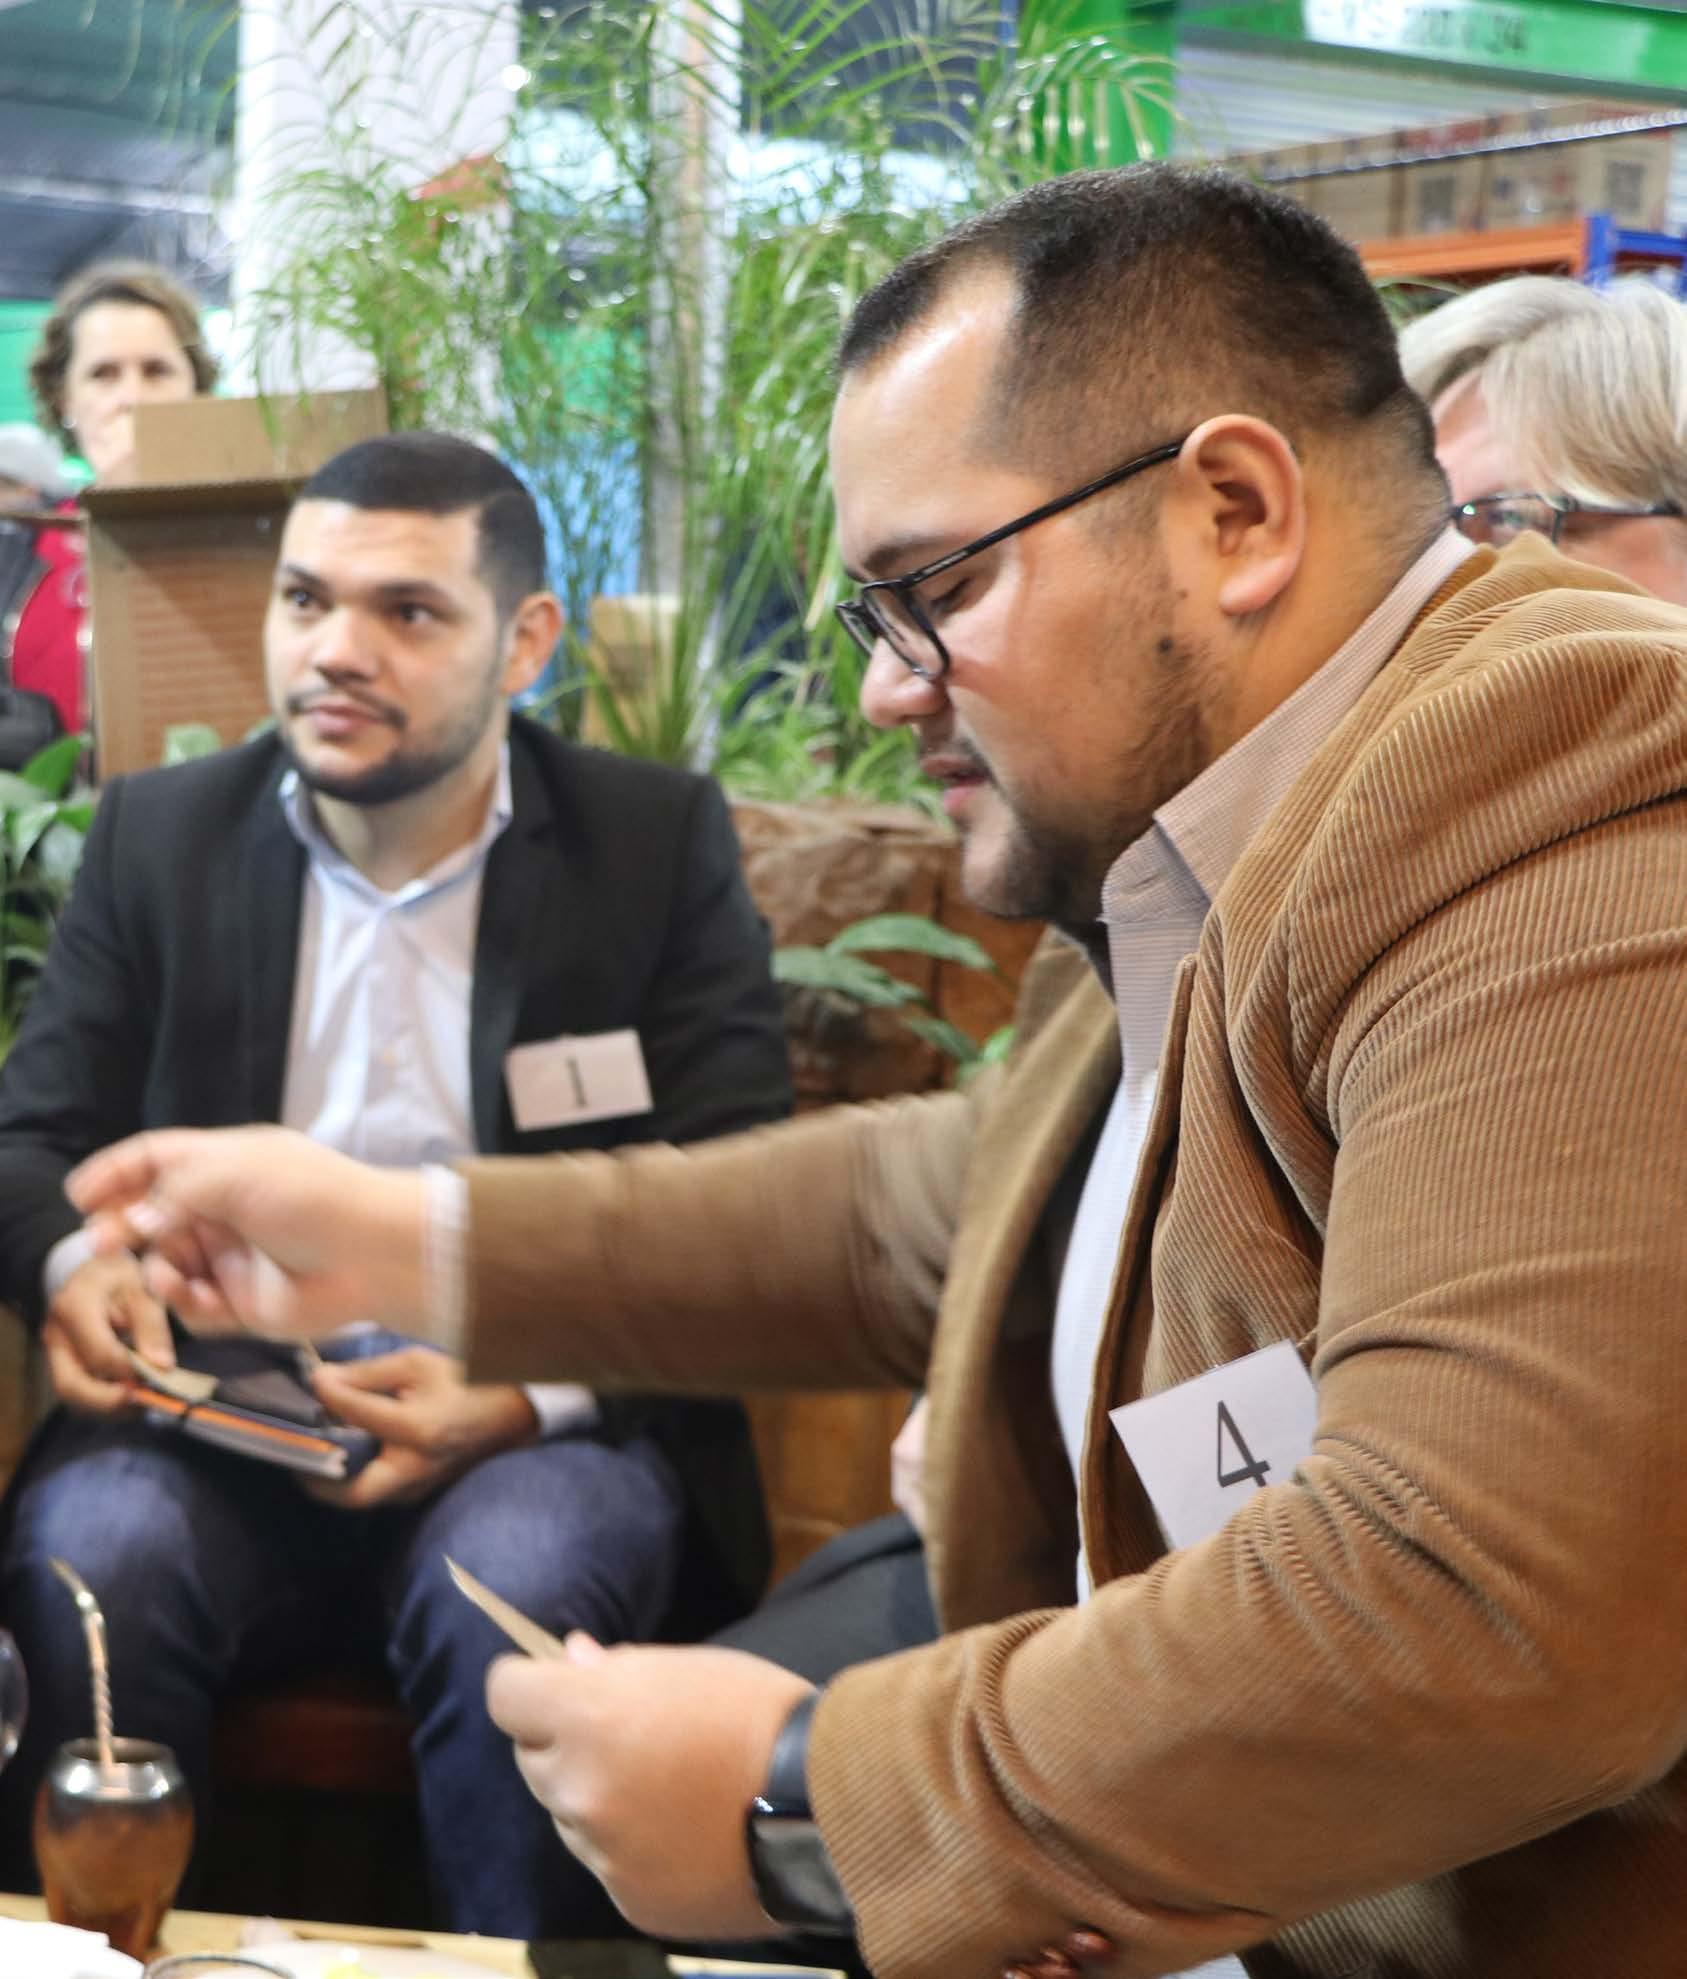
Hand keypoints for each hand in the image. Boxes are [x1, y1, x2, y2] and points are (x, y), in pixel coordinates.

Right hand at [41, 1252, 173, 1415]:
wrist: (95, 1271)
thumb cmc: (121, 1276)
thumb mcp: (143, 1287)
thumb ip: (152, 1325)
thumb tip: (162, 1367)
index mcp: (74, 1306)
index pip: (99, 1353)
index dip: (130, 1370)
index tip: (159, 1374)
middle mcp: (55, 1334)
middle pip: (71, 1385)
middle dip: (110, 1402)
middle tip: (146, 1401)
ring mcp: (54, 1351)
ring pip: (73, 1394)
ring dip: (108, 1406)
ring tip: (144, 1399)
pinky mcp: (62, 1363)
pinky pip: (79, 1390)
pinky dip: (105, 1399)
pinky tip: (133, 1393)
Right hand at [66, 1127, 427, 1339]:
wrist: (370, 1252)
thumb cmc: (308, 1197)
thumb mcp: (235, 1173)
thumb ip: (173, 1193)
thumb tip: (132, 1221)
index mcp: (225, 1166)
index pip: (157, 1161)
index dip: (116, 1174)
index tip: (79, 1195)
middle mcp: (224, 1210)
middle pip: (153, 1219)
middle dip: (124, 1230)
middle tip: (102, 1243)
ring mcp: (232, 1258)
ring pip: (166, 1265)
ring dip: (156, 1269)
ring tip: (165, 1273)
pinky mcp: (243, 1303)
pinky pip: (194, 1306)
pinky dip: (185, 1301)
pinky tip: (190, 1294)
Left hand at [307, 1348, 537, 1508]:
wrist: (507, 1413)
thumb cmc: (463, 1382)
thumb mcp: (417, 1364)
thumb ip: (368, 1373)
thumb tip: (323, 1380)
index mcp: (417, 1429)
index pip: (356, 1414)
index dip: (328, 1393)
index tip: (314, 1379)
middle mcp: (414, 1468)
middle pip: (350, 1492)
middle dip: (316, 1474)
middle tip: (297, 1448)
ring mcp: (417, 1488)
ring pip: (361, 1497)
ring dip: (332, 1479)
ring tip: (315, 1447)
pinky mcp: (418, 1494)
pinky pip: (376, 1491)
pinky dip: (353, 1477)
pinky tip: (344, 1452)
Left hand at [487, 1639, 815, 1940]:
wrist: (819, 1804)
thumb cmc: (755, 1713)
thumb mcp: (685, 1666)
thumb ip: (615, 1668)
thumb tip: (568, 1660)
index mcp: (588, 1717)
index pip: (505, 1694)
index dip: (527, 1683)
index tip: (550, 1681)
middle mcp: (580, 1788)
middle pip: (533, 1758)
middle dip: (565, 1742)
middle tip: (627, 1733)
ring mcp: (601, 1852)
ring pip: (569, 1815)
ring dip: (597, 1796)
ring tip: (668, 1787)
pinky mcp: (628, 1900)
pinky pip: (608, 1862)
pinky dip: (631, 1847)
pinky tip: (684, 1831)